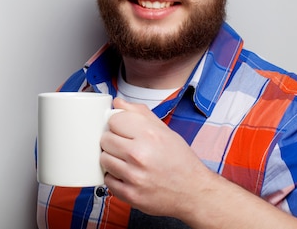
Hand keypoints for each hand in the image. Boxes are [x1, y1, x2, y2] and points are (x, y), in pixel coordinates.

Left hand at [100, 98, 213, 218]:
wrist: (194, 192)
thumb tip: (118, 102)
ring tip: (127, 161)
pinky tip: (128, 175)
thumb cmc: (181, 161)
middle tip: (126, 146)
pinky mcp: (130, 194)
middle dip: (113, 141)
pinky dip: (115, 177)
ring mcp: (133, 176)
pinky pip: (107, 179)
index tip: (124, 129)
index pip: (113, 119)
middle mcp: (139, 154)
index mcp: (149, 134)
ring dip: (112, 159)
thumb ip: (139, 113)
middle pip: (105, 139)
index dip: (118, 123)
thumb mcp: (165, 130)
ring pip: (103, 159)